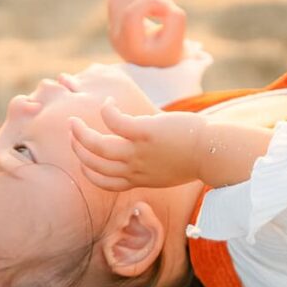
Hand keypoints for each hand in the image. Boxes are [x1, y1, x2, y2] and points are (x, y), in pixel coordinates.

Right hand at [69, 102, 205, 189]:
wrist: (213, 152)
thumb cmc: (194, 157)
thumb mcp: (167, 169)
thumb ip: (151, 164)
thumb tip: (144, 149)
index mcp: (140, 179)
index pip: (104, 183)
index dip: (88, 171)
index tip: (82, 158)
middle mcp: (135, 169)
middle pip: (94, 164)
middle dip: (78, 148)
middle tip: (73, 130)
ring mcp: (139, 153)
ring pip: (97, 147)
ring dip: (81, 133)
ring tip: (74, 120)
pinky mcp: (146, 133)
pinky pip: (114, 122)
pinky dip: (107, 111)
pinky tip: (109, 104)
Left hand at [106, 0, 187, 67]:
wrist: (160, 64)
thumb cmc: (169, 53)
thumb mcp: (179, 40)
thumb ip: (175, 19)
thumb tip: (161, 2)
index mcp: (130, 45)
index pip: (132, 14)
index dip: (151, 4)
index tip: (168, 10)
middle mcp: (117, 36)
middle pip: (125, 3)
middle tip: (167, 7)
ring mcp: (114, 26)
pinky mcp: (116, 17)